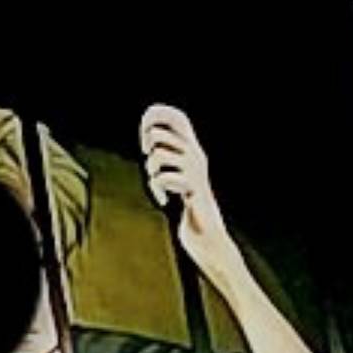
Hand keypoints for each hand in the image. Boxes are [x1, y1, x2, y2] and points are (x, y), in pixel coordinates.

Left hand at [140, 103, 230, 270]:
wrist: (206, 237)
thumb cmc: (188, 209)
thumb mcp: (176, 175)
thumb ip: (167, 155)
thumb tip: (149, 133)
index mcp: (192, 149)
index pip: (176, 116)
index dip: (155, 118)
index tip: (146, 139)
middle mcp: (196, 156)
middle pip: (159, 133)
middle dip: (146, 147)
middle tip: (150, 160)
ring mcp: (195, 173)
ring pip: (158, 156)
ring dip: (152, 173)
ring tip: (159, 185)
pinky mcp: (193, 191)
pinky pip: (165, 178)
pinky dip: (159, 189)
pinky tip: (165, 201)